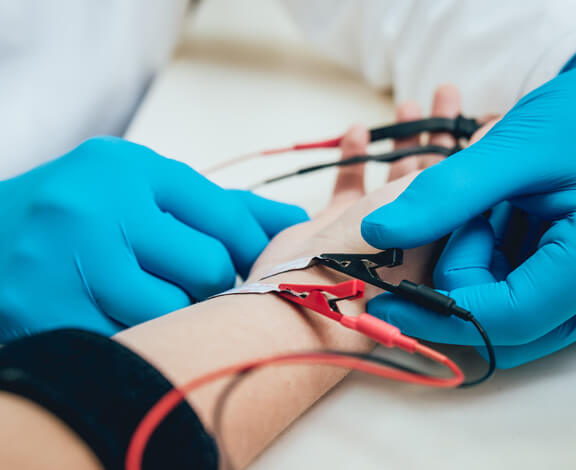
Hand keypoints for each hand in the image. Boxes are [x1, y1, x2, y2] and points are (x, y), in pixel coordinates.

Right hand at [0, 137, 306, 340]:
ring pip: (174, 311)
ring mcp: (70, 263)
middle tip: (176, 276)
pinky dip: (130, 333)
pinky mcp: (48, 316)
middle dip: (206, 282)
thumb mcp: (141, 190)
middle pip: (210, 267)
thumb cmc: (78, 215)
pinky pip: (131, 340)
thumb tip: (296, 220)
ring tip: (134, 292)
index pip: (226, 215)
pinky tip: (105, 312)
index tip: (252, 264)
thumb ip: (218, 206)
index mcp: (128, 168)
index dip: (251, 248)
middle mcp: (99, 207)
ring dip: (168, 312)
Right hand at [249, 90, 462, 296]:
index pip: (468, 188)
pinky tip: (357, 132)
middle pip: (433, 176)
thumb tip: (492, 134)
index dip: (475, 149)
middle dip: (439, 133)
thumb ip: (454, 171)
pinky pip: (351, 186)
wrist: (302, 290)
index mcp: (441, 242)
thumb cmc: (369, 255)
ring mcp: (373, 232)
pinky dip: (355, 158)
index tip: (482, 113)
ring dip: (401, 141)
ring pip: (394, 178)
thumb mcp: (420, 207)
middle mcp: (412, 238)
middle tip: (446, 94)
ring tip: (408, 106)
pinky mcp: (337, 227)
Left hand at [362, 54, 575, 367]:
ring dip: (474, 262)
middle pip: (503, 321)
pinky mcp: (572, 273)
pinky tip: (498, 214)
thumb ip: (446, 194)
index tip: (386, 300)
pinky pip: (518, 284)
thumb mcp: (517, 147)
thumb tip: (376, 233)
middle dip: (460, 278)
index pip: (507, 320)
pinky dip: (489, 255)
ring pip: (505, 305)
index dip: (438, 316)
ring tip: (492, 205)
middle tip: (469, 216)